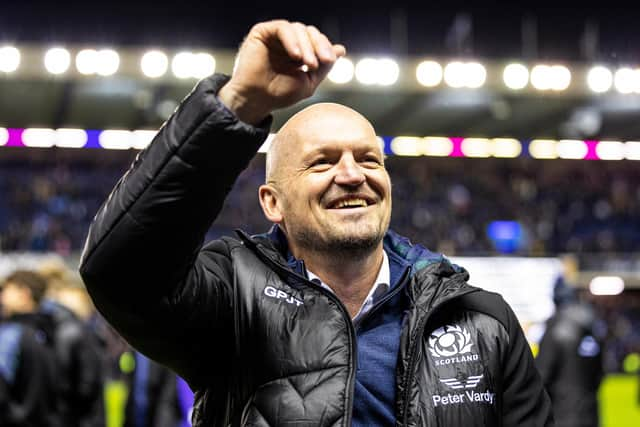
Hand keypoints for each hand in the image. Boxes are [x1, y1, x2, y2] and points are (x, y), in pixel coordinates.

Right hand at [218, 20, 345, 123]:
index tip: (329, 61)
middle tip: (321, 62)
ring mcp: (274, 37)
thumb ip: (324, 66)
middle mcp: (287, 42)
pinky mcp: (262, 32)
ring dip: (307, 45)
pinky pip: (282, 28)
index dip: (325, 47)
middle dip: (319, 46)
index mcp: (298, 52)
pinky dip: (292, 40)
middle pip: (310, 32)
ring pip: (298, 29)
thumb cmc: (279, 95)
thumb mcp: (308, 82)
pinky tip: (296, 56)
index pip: (317, 41)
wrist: (256, 101)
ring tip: (308, 64)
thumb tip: (340, 49)